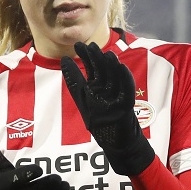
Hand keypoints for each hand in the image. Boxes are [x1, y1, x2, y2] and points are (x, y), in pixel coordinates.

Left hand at [61, 41, 154, 175]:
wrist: (116, 144)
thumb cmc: (100, 122)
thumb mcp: (83, 100)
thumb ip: (74, 81)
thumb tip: (63, 59)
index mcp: (98, 87)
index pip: (92, 69)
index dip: (86, 57)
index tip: (78, 45)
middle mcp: (108, 90)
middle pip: (103, 71)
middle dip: (97, 59)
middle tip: (91, 46)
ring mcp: (117, 99)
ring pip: (115, 79)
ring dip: (112, 66)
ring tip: (107, 54)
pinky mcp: (125, 109)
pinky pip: (126, 92)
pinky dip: (125, 80)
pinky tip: (121, 67)